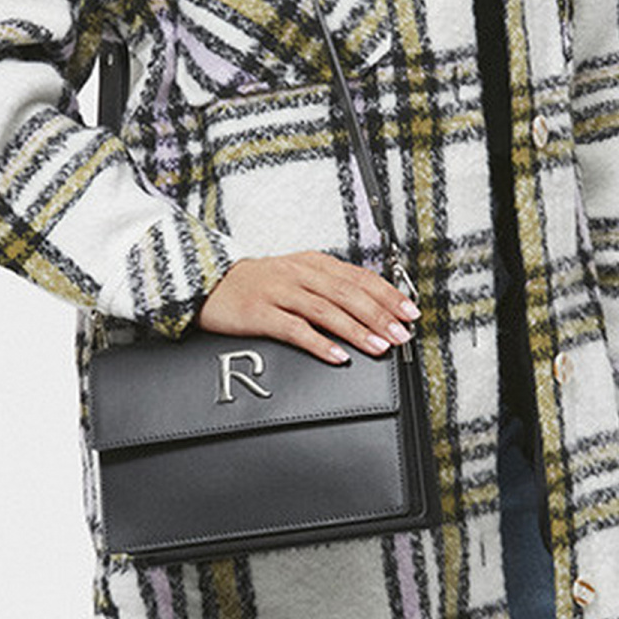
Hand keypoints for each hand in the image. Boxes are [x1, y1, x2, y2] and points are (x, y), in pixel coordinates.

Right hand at [196, 252, 418, 364]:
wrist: (208, 283)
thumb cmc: (257, 284)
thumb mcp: (297, 275)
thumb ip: (329, 286)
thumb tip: (370, 305)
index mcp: (313, 263)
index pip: (359, 276)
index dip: (387, 294)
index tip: (410, 311)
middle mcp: (299, 274)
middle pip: (347, 293)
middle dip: (379, 315)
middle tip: (401, 334)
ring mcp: (279, 292)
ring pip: (326, 310)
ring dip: (356, 329)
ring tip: (379, 346)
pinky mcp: (260, 313)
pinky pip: (295, 329)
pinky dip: (319, 343)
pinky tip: (338, 356)